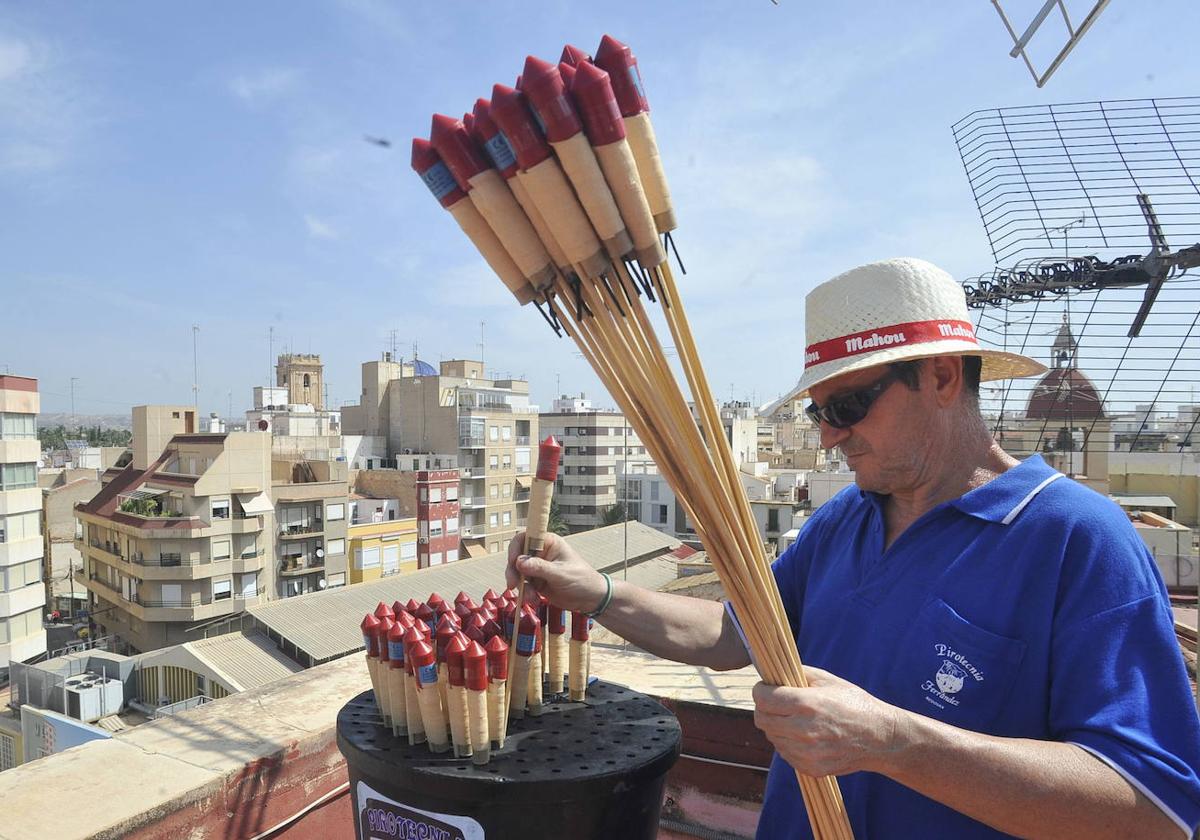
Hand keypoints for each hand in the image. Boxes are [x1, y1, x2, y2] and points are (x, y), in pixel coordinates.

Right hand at [505, 531, 606, 612]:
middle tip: (513, 585)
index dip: (516, 547)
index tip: (513, 561)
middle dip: (513, 571)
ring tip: (531, 598)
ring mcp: (537, 568)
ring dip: (521, 586)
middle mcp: (541, 553)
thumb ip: (540, 568)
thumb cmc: (582, 580)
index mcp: (548, 543)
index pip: (526, 537)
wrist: (590, 599)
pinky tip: (534, 600)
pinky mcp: (536, 581)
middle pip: (517, 556)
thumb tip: (519, 561)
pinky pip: (523, 585)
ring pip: (518, 573)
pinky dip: (525, 593)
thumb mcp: (561, 573)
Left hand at [753, 666, 902, 776]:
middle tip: (775, 703)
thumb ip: (797, 673)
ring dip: (777, 726)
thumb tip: (773, 669)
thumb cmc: (853, 704)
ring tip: (794, 719)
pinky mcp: (810, 768)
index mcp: (806, 704)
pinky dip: (788, 743)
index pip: (762, 699)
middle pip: (762, 719)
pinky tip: (804, 735)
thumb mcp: (827, 680)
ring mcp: (806, 753)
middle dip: (764, 708)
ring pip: (772, 737)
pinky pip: (785, 753)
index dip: (760, 690)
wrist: (879, 738)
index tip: (764, 688)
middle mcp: (803, 730)